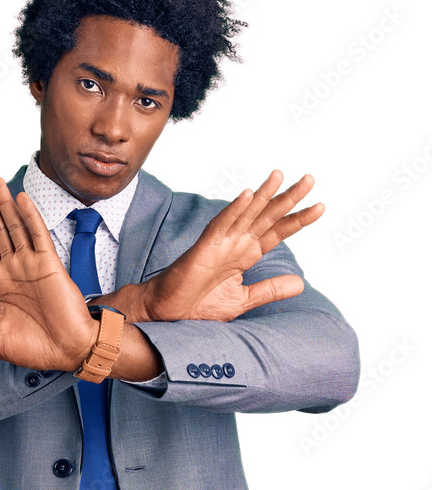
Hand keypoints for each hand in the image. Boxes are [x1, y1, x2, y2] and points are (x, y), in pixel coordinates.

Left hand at [0, 177, 98, 370]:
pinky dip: (30, 216)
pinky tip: (21, 199)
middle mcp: (16, 268)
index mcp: (1, 282)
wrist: (68, 353)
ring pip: (16, 226)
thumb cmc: (36, 350)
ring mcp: (33, 264)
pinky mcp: (50, 265)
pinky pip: (39, 235)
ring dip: (4, 203)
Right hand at [136, 170, 322, 322]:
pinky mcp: (204, 249)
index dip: (298, 219)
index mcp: (246, 255)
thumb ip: (270, 289)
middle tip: (310, 179)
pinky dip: (234, 210)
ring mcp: (220, 244)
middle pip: (267, 216)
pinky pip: (221, 226)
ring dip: (263, 195)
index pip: (277, 232)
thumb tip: (301, 283)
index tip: (320, 206)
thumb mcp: (244, 300)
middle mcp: (236, 244)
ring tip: (280, 175)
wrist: (169, 314)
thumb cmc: (199, 305)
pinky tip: (247, 195)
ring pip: (246, 214)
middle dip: (289, 198)